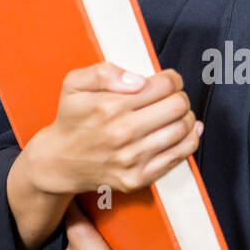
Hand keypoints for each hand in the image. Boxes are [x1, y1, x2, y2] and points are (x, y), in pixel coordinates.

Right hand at [26, 61, 202, 200]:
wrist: (59, 162)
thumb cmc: (71, 118)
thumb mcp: (74, 84)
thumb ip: (103, 72)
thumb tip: (138, 81)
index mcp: (109, 106)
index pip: (164, 85)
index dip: (172, 79)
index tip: (169, 80)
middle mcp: (122, 133)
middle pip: (177, 106)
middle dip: (180, 96)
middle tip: (173, 97)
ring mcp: (131, 159)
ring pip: (182, 129)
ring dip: (186, 116)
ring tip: (177, 113)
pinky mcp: (138, 178)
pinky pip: (179, 156)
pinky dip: (190, 139)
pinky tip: (186, 130)